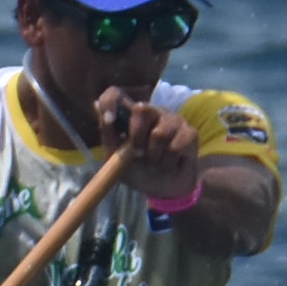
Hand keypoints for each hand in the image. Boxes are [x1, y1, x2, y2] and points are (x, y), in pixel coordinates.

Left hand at [97, 88, 201, 203]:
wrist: (163, 191)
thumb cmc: (139, 171)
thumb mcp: (117, 158)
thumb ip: (109, 134)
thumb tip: (96, 105)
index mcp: (132, 116)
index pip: (117, 94)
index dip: (111, 101)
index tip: (109, 119)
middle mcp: (153, 112)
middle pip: (142, 108)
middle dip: (137, 136)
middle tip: (139, 154)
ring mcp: (173, 120)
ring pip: (160, 132)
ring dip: (154, 156)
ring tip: (156, 162)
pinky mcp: (190, 133)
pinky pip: (176, 146)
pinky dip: (168, 162)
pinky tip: (169, 164)